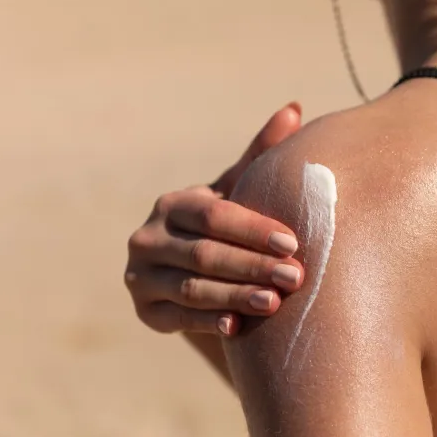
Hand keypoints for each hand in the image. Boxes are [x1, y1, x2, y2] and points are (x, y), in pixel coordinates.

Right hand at [125, 103, 304, 337]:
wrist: (194, 273)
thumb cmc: (226, 226)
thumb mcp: (239, 192)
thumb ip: (261, 155)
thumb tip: (294, 108)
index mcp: (172, 205)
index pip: (213, 215)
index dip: (252, 229)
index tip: (293, 242)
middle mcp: (147, 238)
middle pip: (204, 253)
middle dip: (252, 266)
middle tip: (295, 277)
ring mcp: (141, 277)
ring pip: (192, 288)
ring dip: (235, 296)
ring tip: (275, 303)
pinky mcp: (144, 312)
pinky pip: (178, 319)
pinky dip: (209, 321)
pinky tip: (238, 327)